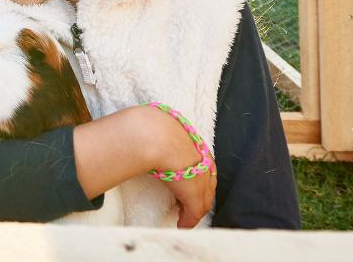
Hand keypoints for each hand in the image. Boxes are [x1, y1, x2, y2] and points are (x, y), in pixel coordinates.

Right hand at [144, 105, 216, 228]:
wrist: (156, 136)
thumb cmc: (153, 127)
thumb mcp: (160, 126)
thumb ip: (159, 131)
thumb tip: (145, 129)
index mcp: (198, 145)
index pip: (204, 165)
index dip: (199, 177)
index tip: (189, 183)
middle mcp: (204, 163)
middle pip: (208, 185)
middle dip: (201, 196)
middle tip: (189, 205)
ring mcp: (201, 180)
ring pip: (203, 200)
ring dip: (194, 210)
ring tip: (184, 217)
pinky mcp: (194, 195)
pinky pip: (194, 213)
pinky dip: (188, 221)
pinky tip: (181, 225)